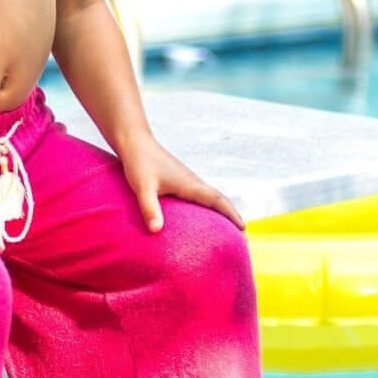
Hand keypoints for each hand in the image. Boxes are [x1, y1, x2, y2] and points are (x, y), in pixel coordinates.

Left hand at [119, 132, 243, 233]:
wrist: (134, 141)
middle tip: (242, 236)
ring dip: (220, 210)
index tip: (244, 228)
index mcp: (189, 184)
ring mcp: (185, 179)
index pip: (217, 200)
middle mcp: (192, 181)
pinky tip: (201, 215)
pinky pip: (198, 195)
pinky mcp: (177, 179)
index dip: (231, 214)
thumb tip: (156, 230)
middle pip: (218, 200)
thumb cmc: (138, 162)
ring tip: (227, 229)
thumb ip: (149, 208)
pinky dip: (207, 206)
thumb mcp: (142, 187)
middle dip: (231, 216)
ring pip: (209, 196)